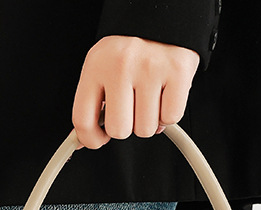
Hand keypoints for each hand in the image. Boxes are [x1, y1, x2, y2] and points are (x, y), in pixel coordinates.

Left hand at [72, 35, 199, 149]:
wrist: (162, 18)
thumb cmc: (132, 49)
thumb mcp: (103, 68)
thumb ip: (92, 103)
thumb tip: (86, 140)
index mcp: (96, 65)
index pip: (83, 119)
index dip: (91, 139)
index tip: (98, 139)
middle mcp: (121, 65)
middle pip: (119, 131)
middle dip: (127, 126)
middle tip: (131, 108)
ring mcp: (150, 69)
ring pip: (146, 129)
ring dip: (149, 120)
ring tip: (149, 97)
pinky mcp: (177, 72)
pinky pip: (170, 117)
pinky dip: (168, 114)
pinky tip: (164, 96)